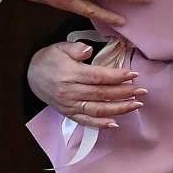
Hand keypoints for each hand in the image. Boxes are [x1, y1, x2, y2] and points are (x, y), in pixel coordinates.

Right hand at [28, 41, 145, 128]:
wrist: (30, 77)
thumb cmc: (49, 59)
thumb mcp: (59, 47)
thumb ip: (75, 48)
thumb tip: (88, 50)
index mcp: (70, 74)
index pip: (98, 77)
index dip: (117, 76)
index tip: (134, 74)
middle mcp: (70, 92)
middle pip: (101, 94)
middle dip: (124, 93)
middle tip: (142, 90)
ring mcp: (70, 105)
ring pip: (97, 110)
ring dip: (119, 109)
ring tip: (136, 105)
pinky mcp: (68, 114)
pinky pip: (86, 122)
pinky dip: (101, 125)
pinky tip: (115, 123)